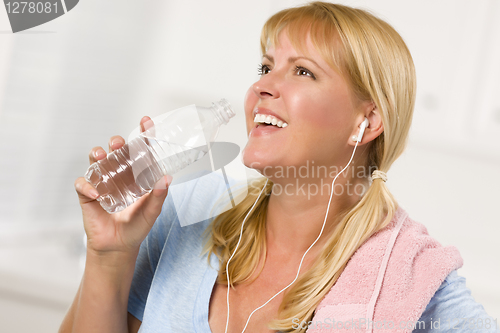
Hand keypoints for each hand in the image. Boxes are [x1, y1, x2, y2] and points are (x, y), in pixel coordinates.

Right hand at [74, 116, 170, 254]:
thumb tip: (167, 178)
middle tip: (119, 143)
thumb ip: (159, 197)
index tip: (145, 121)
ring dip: (97, 154)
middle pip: (115, 151)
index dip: (143, 135)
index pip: (140, 150)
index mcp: (137, 175)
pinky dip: (87, 185)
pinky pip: (82, 184)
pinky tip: (96, 194)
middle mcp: (119, 174)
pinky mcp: (88, 194)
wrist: (118, 247)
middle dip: (116, 143)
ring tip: (101, 155)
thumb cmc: (137, 227)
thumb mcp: (152, 212)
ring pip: (96, 160)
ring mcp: (102, 182)